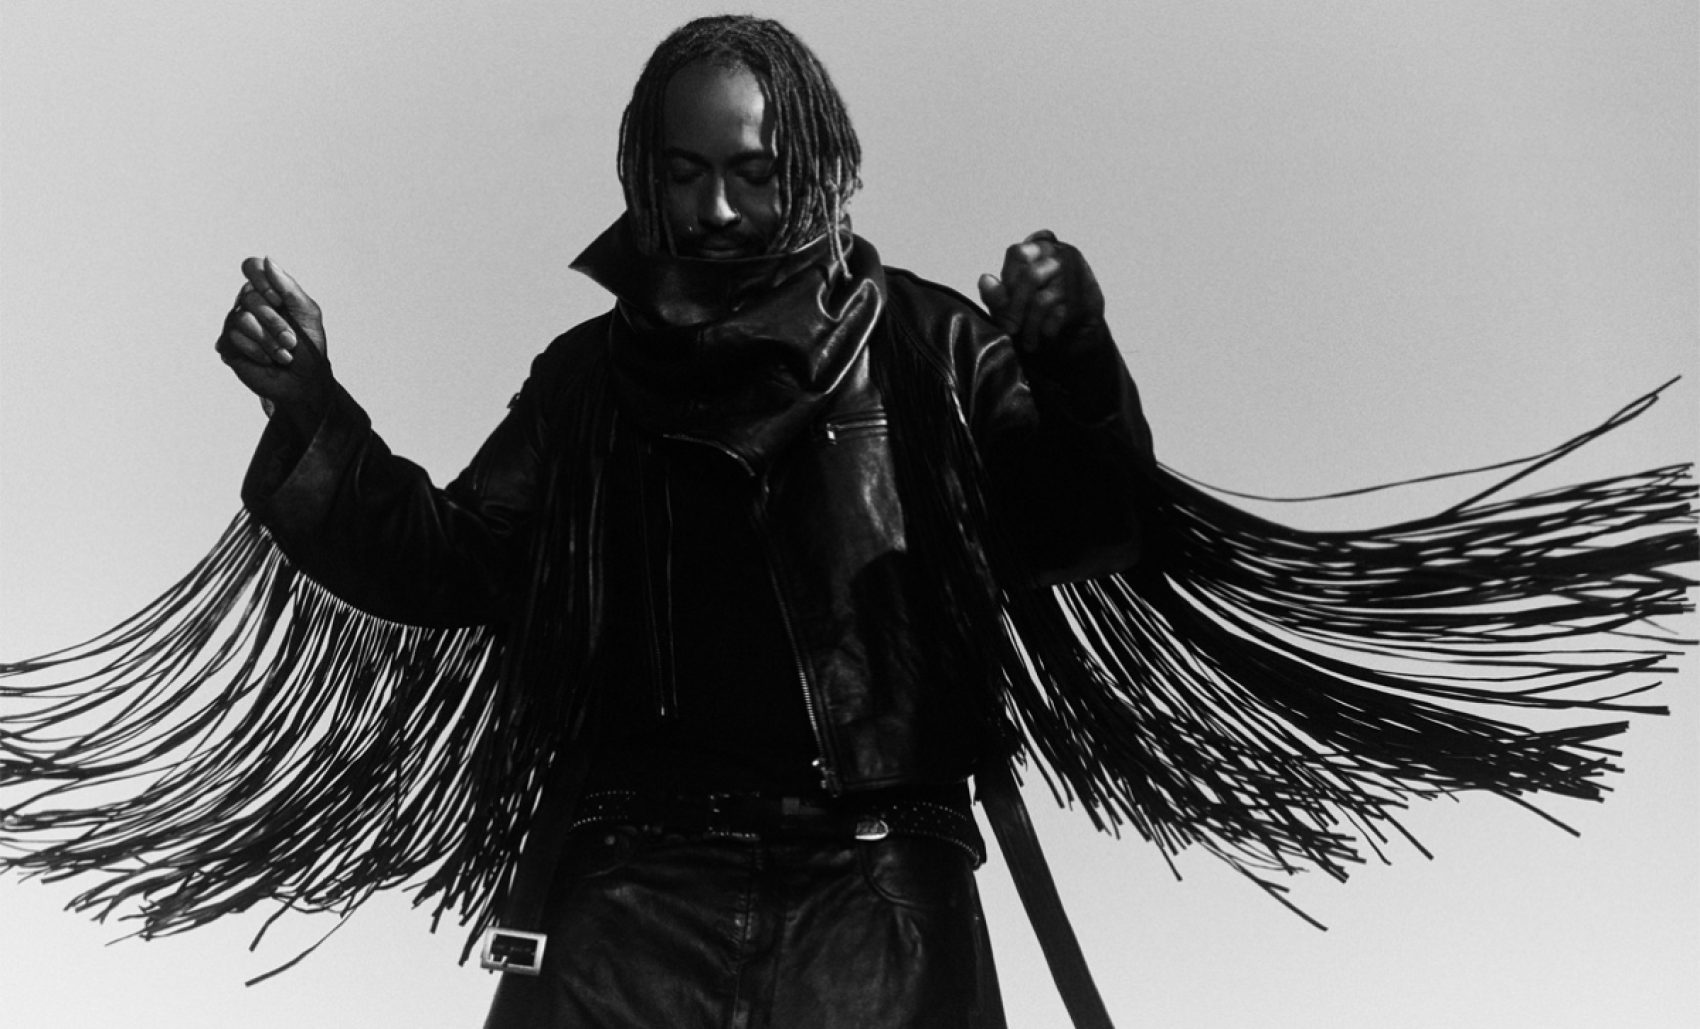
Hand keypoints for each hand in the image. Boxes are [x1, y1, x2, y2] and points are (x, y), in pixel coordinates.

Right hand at [216, 257, 330, 430]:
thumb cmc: (309, 348)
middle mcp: (248, 305)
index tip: (280, 301)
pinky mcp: (228, 345)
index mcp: (267, 292)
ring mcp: (235, 325)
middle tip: (291, 341)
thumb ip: (289, 287)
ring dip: (268, 339)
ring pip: (241, 318)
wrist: (305, 383)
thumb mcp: (307, 313)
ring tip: (284, 355)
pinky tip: (268, 361)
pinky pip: (233, 337)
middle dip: (275, 321)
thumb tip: (267, 260)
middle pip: (249, 296)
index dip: (264, 282)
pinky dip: (257, 351)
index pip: (251, 267)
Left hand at [977, 229, 1106, 356]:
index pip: (1017, 253)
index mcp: (1039, 247)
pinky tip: (1043, 337)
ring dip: (1030, 326)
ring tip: (1026, 341)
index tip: (1003, 301)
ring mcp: (1073, 277)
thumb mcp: (1011, 300)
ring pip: (1042, 301)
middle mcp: (1059, 256)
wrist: (1078, 325)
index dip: (1007, 278)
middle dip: (1015, 308)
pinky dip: (1046, 331)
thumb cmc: (1039, 307)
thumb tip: (985, 280)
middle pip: (1031, 277)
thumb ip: (996, 293)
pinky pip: (1058, 316)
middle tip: (1009, 329)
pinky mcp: (1083, 299)